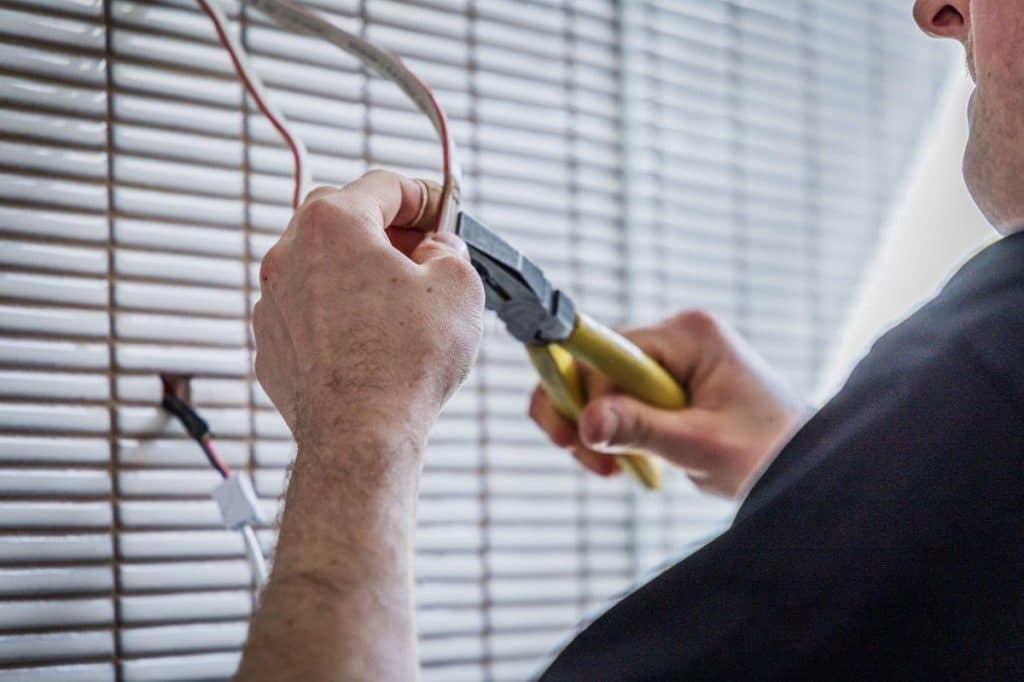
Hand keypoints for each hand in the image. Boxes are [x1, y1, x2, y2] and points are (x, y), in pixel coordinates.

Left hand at [253, 170, 484, 451]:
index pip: (384, 186)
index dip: (424, 197)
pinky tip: (371, 342)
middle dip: (387, 231)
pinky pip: (308, 312)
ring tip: (401, 307)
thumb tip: (435, 250)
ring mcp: (273, 302)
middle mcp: (289, 254)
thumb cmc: (405, 363)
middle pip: (343, 220)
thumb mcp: (459, 286)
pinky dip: (337, 315)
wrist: (361, 436)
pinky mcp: (271, 345)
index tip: (441, 214)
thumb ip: (449, 249)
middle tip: (423, 255)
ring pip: (322, 268)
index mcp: (333, 224)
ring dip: (359, 275)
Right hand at [529, 311, 809, 498]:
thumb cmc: (772, 453)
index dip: (582, 392)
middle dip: (585, 416)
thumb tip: (586, 421)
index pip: (608, 353)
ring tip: (615, 469)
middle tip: (594, 464)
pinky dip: (615, 433)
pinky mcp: (670, 385)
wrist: (810, 467)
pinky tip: (630, 462)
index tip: (570, 436)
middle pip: (597, 367)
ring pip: (602, 388)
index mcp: (690, 335)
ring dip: (597, 430)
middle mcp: (676, 338)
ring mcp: (672, 360)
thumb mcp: (703, 445)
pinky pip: (621, 402)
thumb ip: (642, 429)